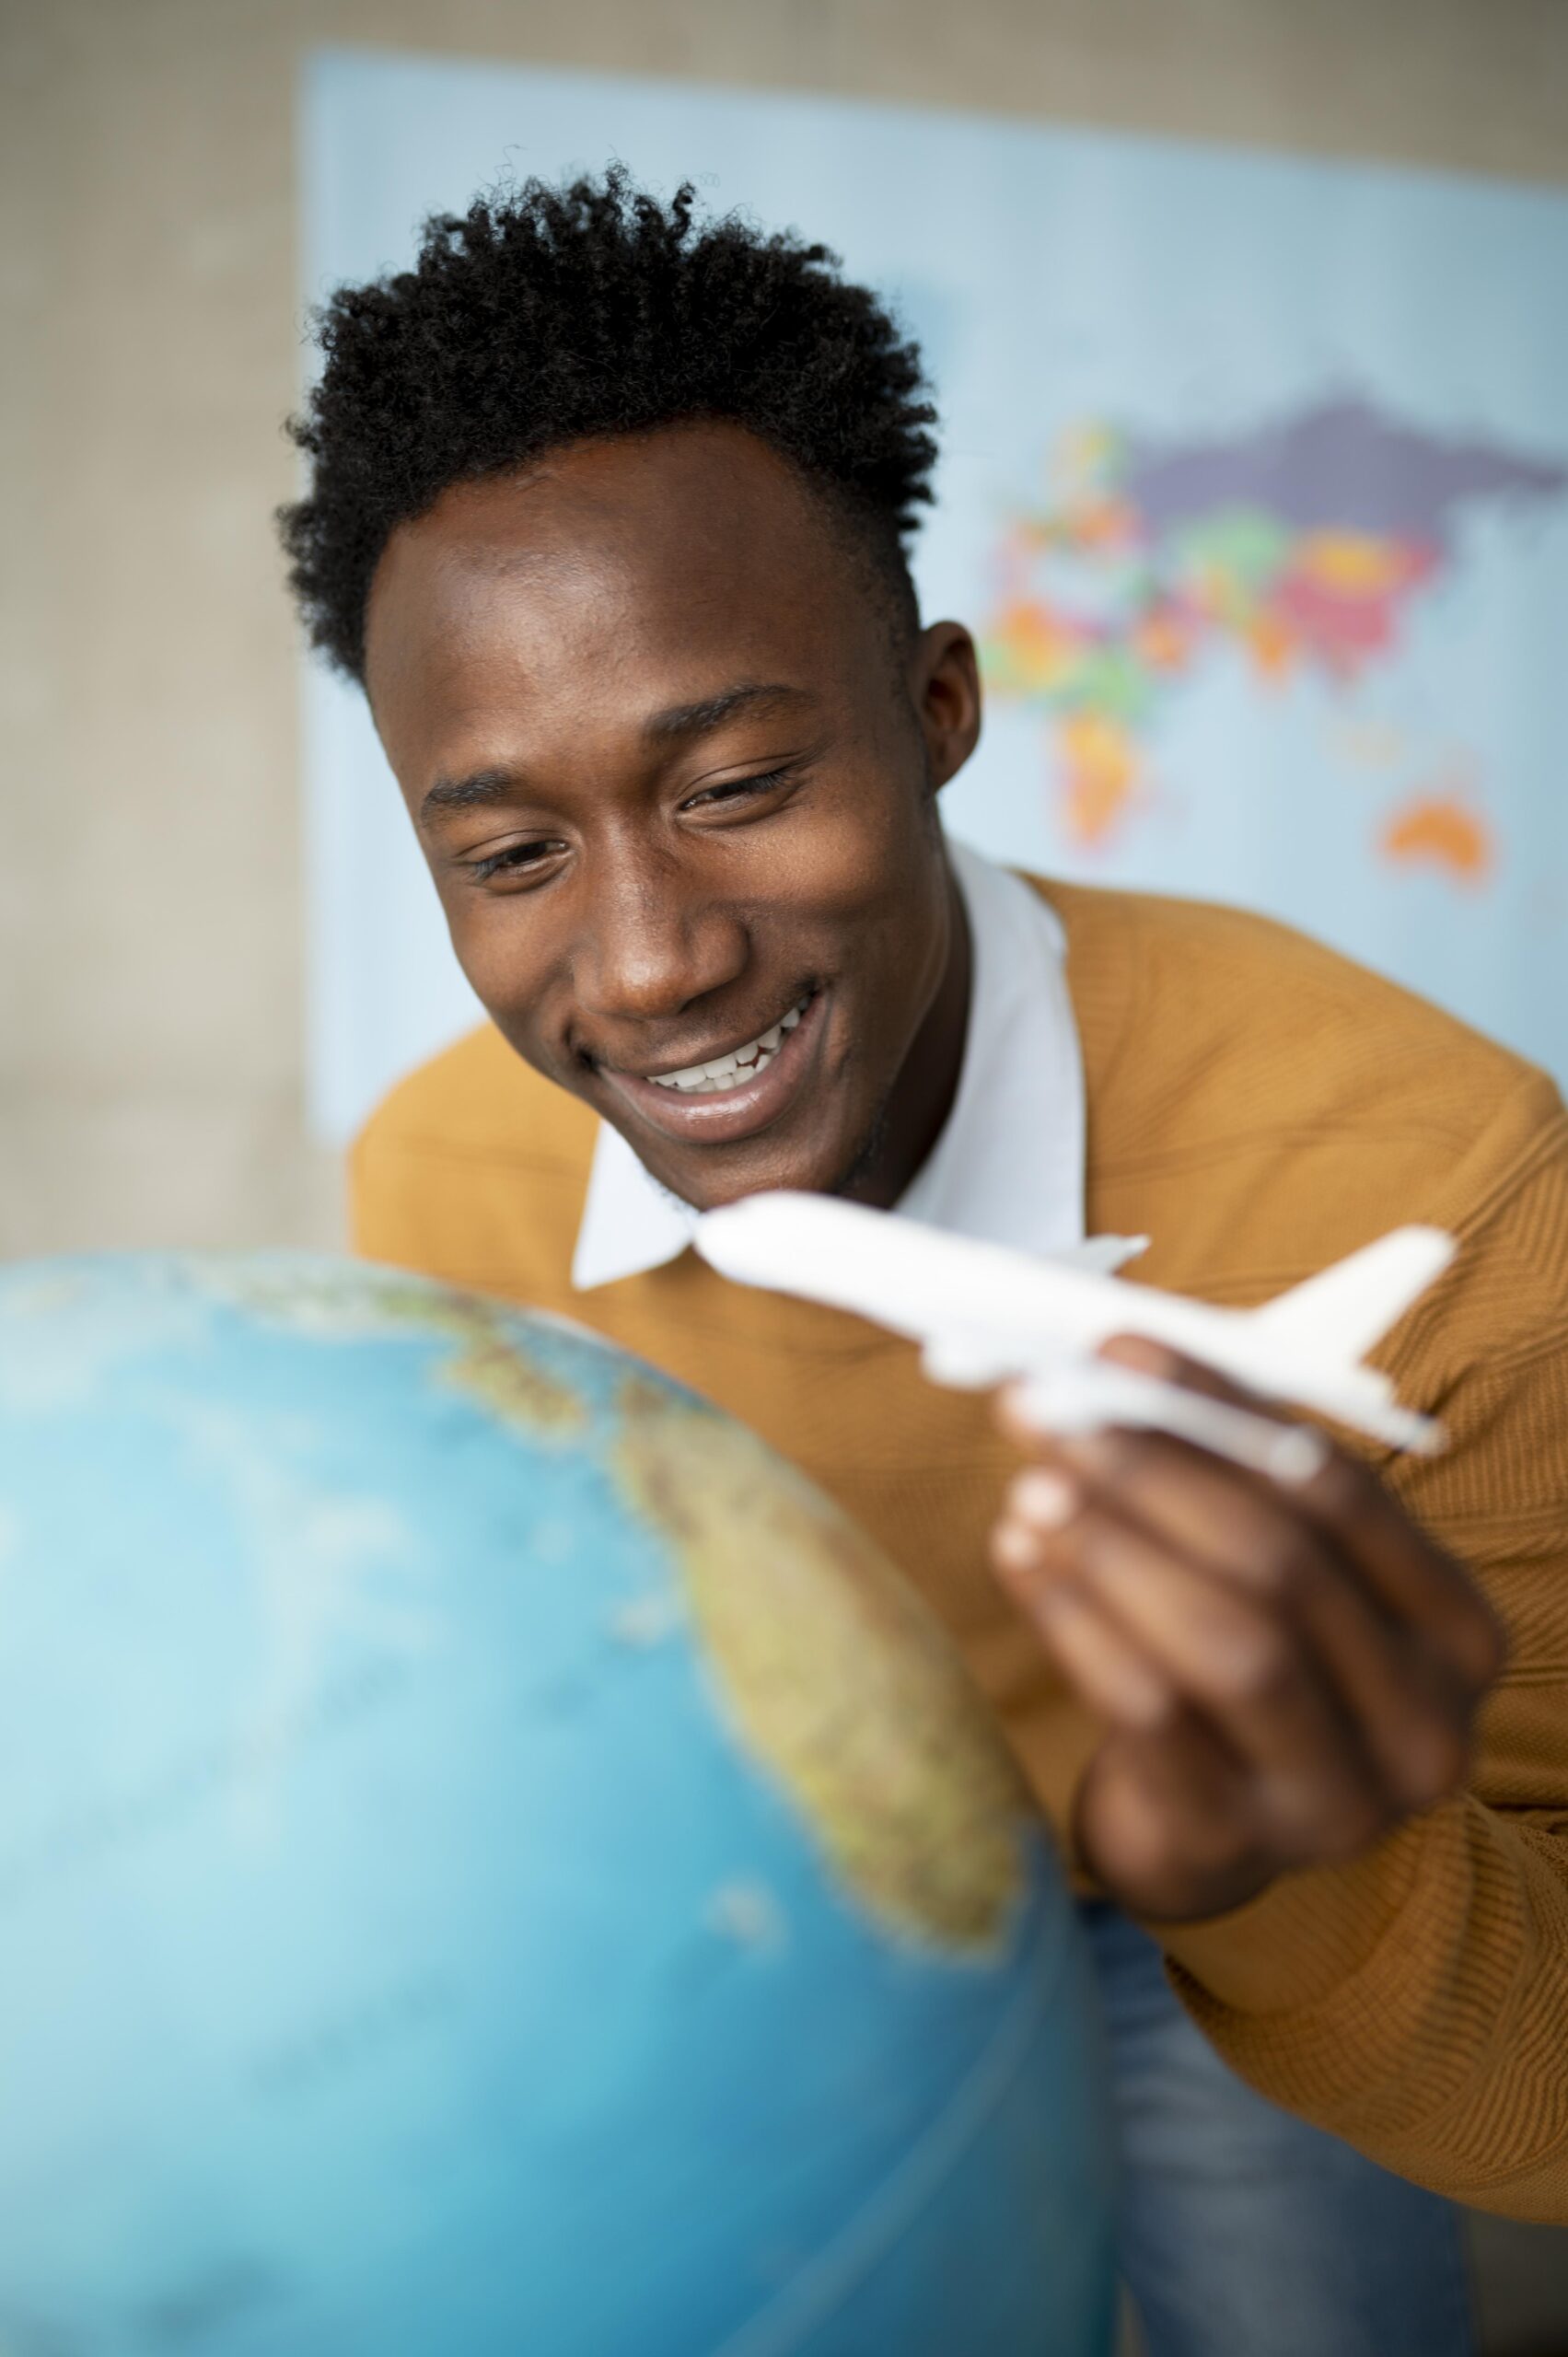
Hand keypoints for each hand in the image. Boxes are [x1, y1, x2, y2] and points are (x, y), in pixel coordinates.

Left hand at [990, 1338, 1505, 1921]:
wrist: (1207, 1837)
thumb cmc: (1244, 1670)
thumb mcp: (1276, 1580)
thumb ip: (1231, 1481)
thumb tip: (1110, 1370)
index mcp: (1453, 1632)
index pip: (1343, 1492)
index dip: (1224, 1410)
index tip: (1118, 1352)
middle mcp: (1422, 1724)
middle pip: (1283, 1565)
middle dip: (1153, 1474)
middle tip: (1048, 1413)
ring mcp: (1334, 1799)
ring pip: (1227, 1644)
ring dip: (1114, 1547)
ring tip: (1031, 1487)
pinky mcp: (1232, 1844)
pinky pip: (1150, 1715)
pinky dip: (1077, 1623)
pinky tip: (1021, 1560)